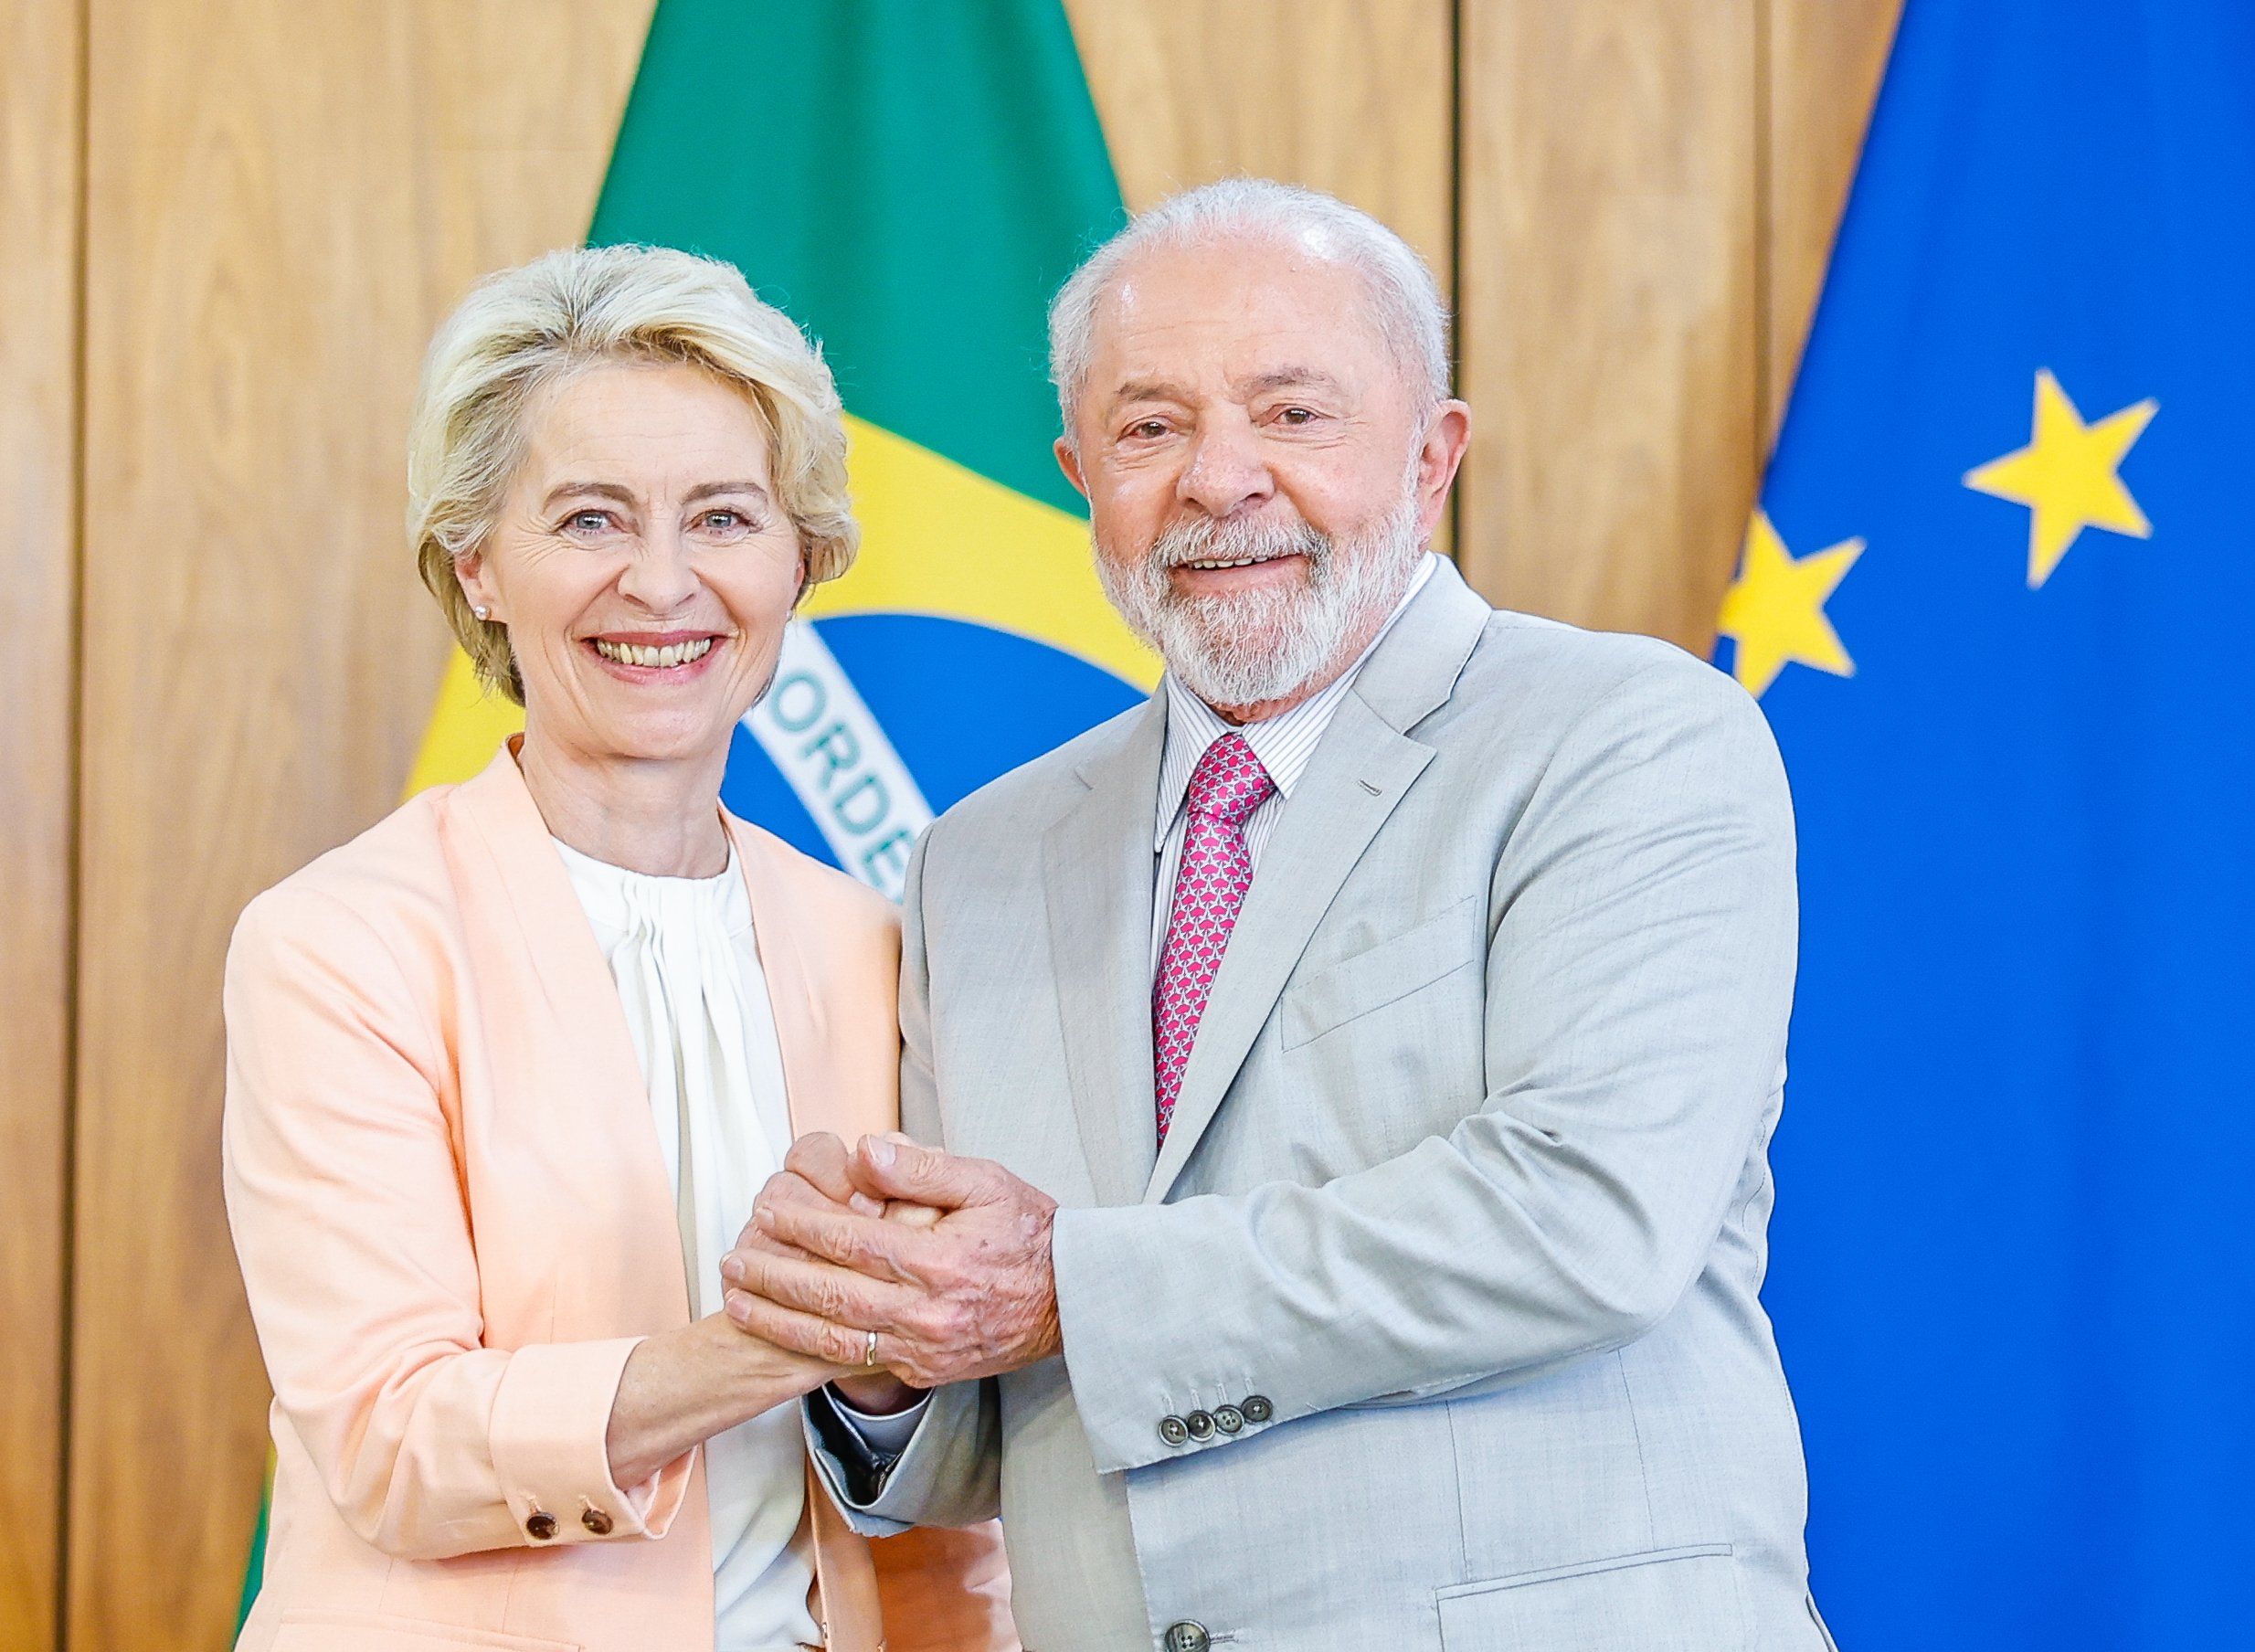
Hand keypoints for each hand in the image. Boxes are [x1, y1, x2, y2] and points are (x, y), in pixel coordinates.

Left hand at [721, 1135, 1060, 1388]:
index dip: (800, 1226)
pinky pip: (858, 1362)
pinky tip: (783, 1330)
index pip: (850, 1241)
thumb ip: (921, 1169)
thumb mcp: (986, 1181)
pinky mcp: (925, 1371)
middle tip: (731, 1259)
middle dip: (772, 1276)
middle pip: (829, 1295)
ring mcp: (925, 1349)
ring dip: (778, 1320)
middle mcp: (927, 1312)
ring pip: (833, 1339)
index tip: (766, 1211)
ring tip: (737, 1299)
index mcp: (939, 1261)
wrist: (1073, 1301)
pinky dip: (812, 1348)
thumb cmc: (1029, 1233)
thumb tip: (862, 1152)